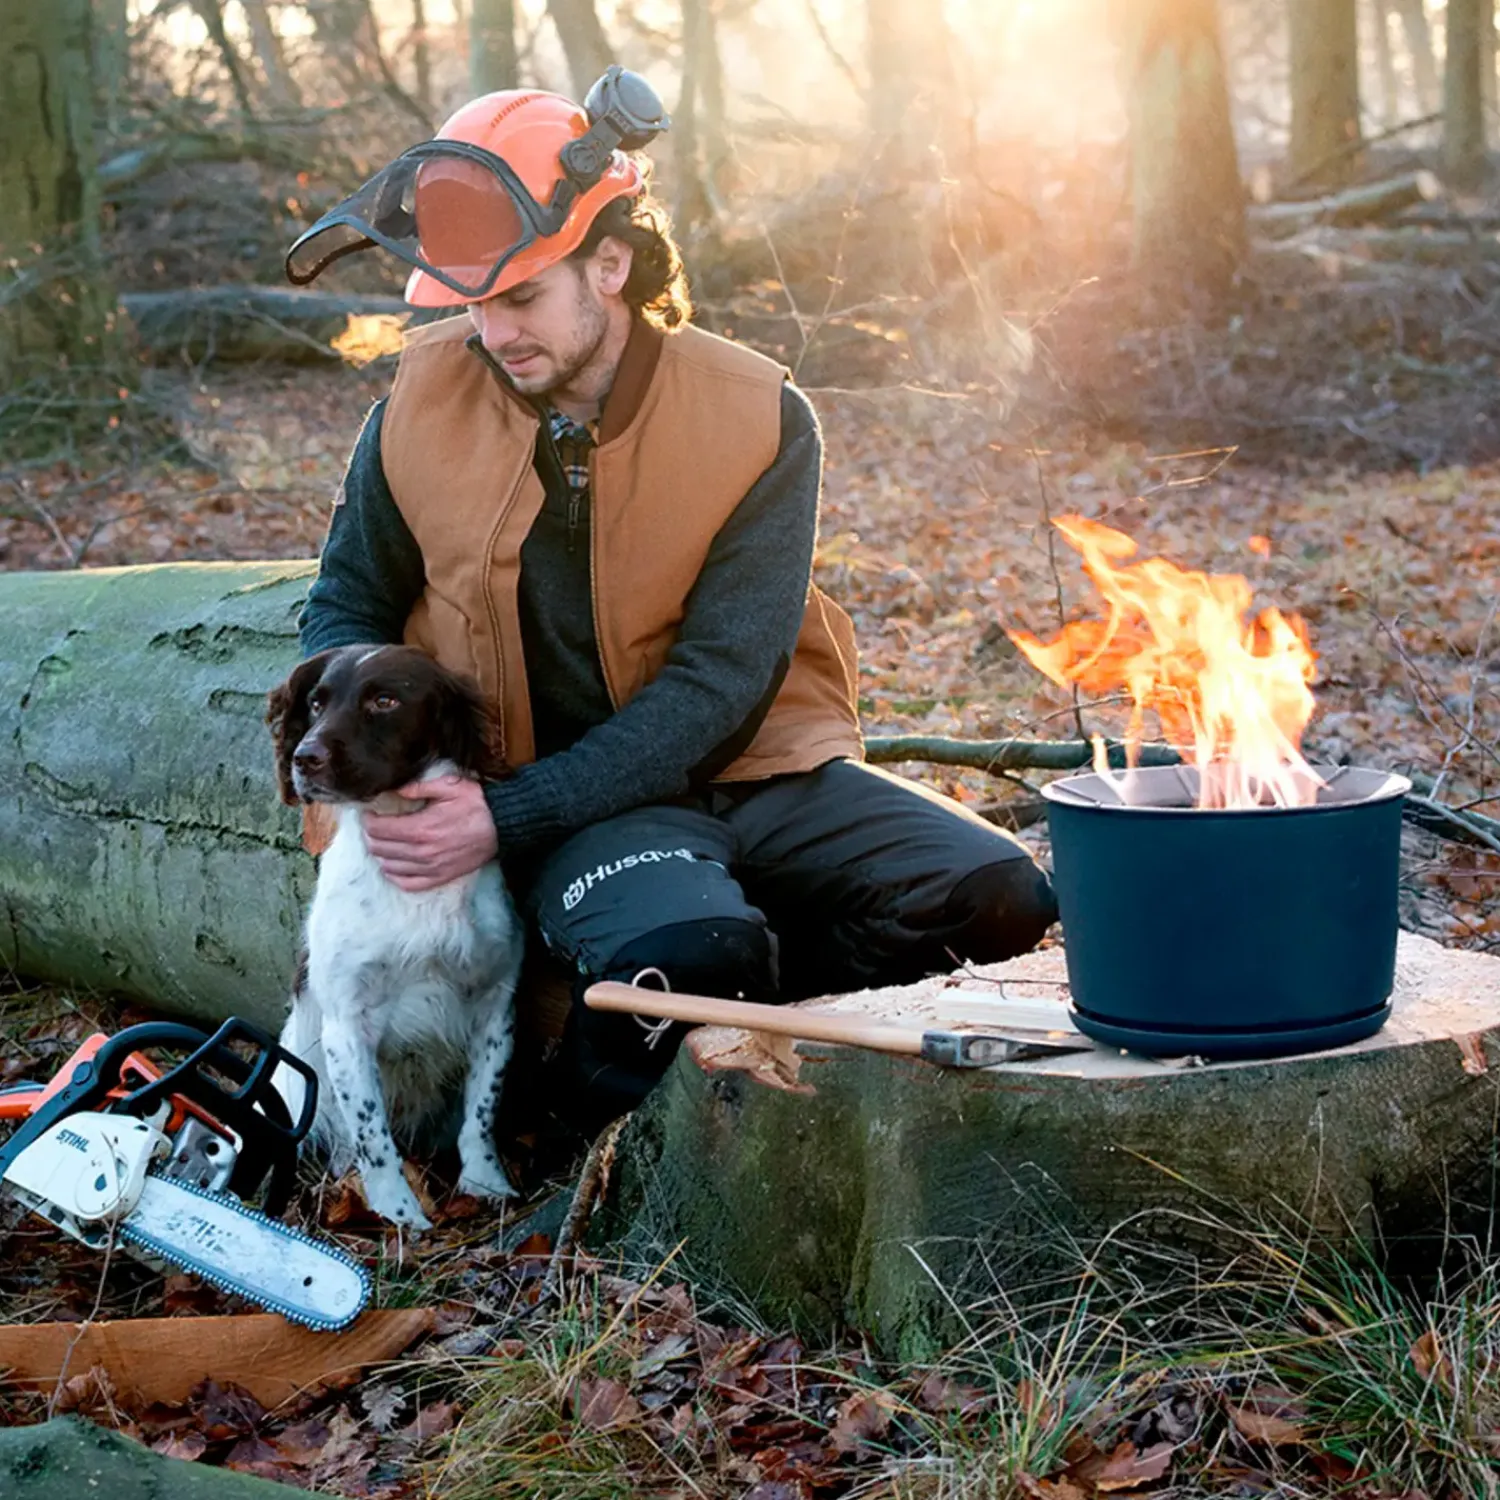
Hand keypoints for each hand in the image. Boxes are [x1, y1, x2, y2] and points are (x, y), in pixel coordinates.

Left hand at [361, 775, 497, 891]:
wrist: (502, 825)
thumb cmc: (476, 803)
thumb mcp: (449, 786)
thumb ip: (418, 787)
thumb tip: (394, 789)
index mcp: (421, 827)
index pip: (379, 830)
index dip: (368, 821)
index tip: (369, 814)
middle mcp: (422, 851)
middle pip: (380, 849)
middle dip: (371, 837)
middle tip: (374, 827)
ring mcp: (431, 867)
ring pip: (390, 867)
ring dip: (380, 855)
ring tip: (382, 844)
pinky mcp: (440, 877)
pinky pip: (408, 884)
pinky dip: (395, 876)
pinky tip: (392, 867)